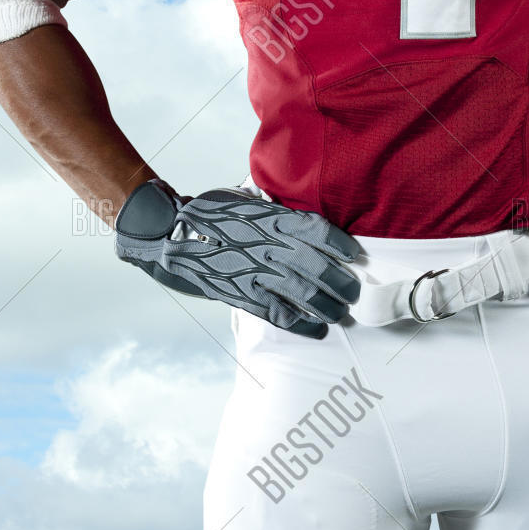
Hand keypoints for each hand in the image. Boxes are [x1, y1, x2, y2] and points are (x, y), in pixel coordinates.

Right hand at [115, 180, 361, 337]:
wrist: (172, 235)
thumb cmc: (213, 213)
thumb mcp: (247, 201)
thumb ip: (276, 209)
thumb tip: (304, 215)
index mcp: (272, 219)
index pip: (318, 232)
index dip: (341, 246)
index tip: (356, 256)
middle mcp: (268, 246)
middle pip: (318, 268)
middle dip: (343, 283)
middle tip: (356, 292)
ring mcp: (255, 273)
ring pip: (304, 294)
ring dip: (329, 306)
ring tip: (343, 312)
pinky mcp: (242, 296)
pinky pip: (279, 314)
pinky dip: (303, 324)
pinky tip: (318, 329)